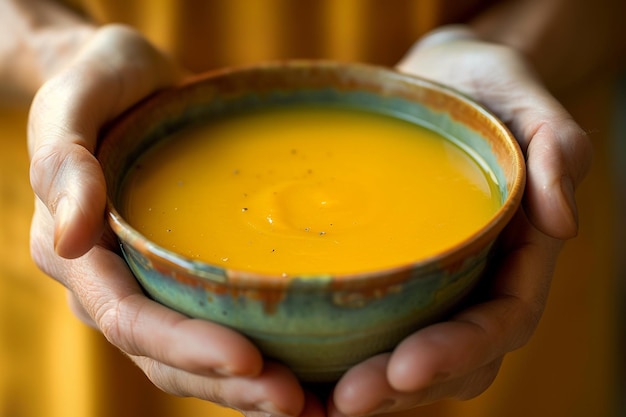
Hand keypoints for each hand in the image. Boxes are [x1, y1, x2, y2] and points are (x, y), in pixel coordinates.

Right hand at [27, 24, 323, 416]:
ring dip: (244, 387)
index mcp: (75, 252)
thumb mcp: (73, 105)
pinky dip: (249, 359)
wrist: (123, 84)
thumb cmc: (97, 85)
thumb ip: (64, 165)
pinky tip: (301, 369)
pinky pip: (211, 329)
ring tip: (307, 404)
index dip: (184, 346)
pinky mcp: (179, 278)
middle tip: (295, 400)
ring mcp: (145, 285)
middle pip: (163, 356)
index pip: (127, 317)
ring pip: (188, 359)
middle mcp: (109, 283)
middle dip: (227, 383)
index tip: (249, 360)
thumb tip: (74, 236)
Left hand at [328, 26, 591, 415]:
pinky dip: (347, 359)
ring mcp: (437, 287)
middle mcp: (478, 283)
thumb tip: (562, 222)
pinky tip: (305, 372)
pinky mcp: (398, 280)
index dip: (457, 353)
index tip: (405, 369)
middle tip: (344, 401)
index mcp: (518, 255)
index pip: (500, 321)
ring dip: (373, 391)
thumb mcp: (528, 105)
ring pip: (415, 362)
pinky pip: (379, 331)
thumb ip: (557, 152)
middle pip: (454, 361)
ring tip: (316, 404)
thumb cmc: (487, 94)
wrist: (443, 86)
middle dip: (402, 390)